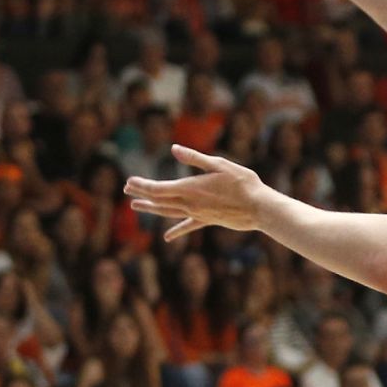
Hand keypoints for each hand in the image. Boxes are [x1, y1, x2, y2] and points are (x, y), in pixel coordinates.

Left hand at [124, 144, 268, 240]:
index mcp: (190, 188)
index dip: (142, 185)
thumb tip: (174, 149)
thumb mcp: (220, 164)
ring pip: (169, 212)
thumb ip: (195, 158)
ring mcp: (198, 214)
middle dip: (142, 194)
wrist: (259, 208)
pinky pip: (187, 226)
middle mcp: (190, 203)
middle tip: (128, 190)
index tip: (129, 181)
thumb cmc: (243, 183)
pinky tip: (167, 237)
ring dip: (152, 209)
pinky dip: (176, 230)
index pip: (158, 188)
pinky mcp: (208, 220)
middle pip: (159, 200)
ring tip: (137, 206)